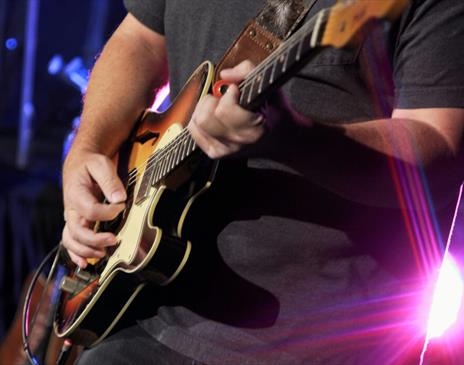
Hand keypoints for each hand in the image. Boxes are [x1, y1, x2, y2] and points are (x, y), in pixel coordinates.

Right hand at [62, 151, 126, 267]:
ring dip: (86, 250)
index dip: (107, 212)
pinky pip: (71, 242)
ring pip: (71, 240)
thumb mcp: (101, 164)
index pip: (89, 210)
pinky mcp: (76, 223)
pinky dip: (76, 254)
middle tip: (114, 239)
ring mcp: (72, 218)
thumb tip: (118, 198)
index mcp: (76, 194)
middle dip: (95, 239)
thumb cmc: (90, 164)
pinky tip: (85, 263)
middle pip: (77, 231)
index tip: (121, 206)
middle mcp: (71, 209)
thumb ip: (110, 180)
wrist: (80, 164)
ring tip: (103, 254)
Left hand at [188, 60, 264, 158]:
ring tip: (218, 106)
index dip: (228, 94)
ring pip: (197, 123)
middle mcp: (238, 142)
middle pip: (205, 118)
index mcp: (254, 129)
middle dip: (212, 101)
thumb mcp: (268, 85)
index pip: (224, 111)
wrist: (279, 137)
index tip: (236, 90)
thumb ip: (247, 70)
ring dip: (204, 109)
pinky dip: (198, 119)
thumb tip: (224, 75)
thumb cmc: (273, 109)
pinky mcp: (216, 153)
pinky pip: (194, 131)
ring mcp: (226, 150)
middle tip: (224, 99)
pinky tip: (212, 117)